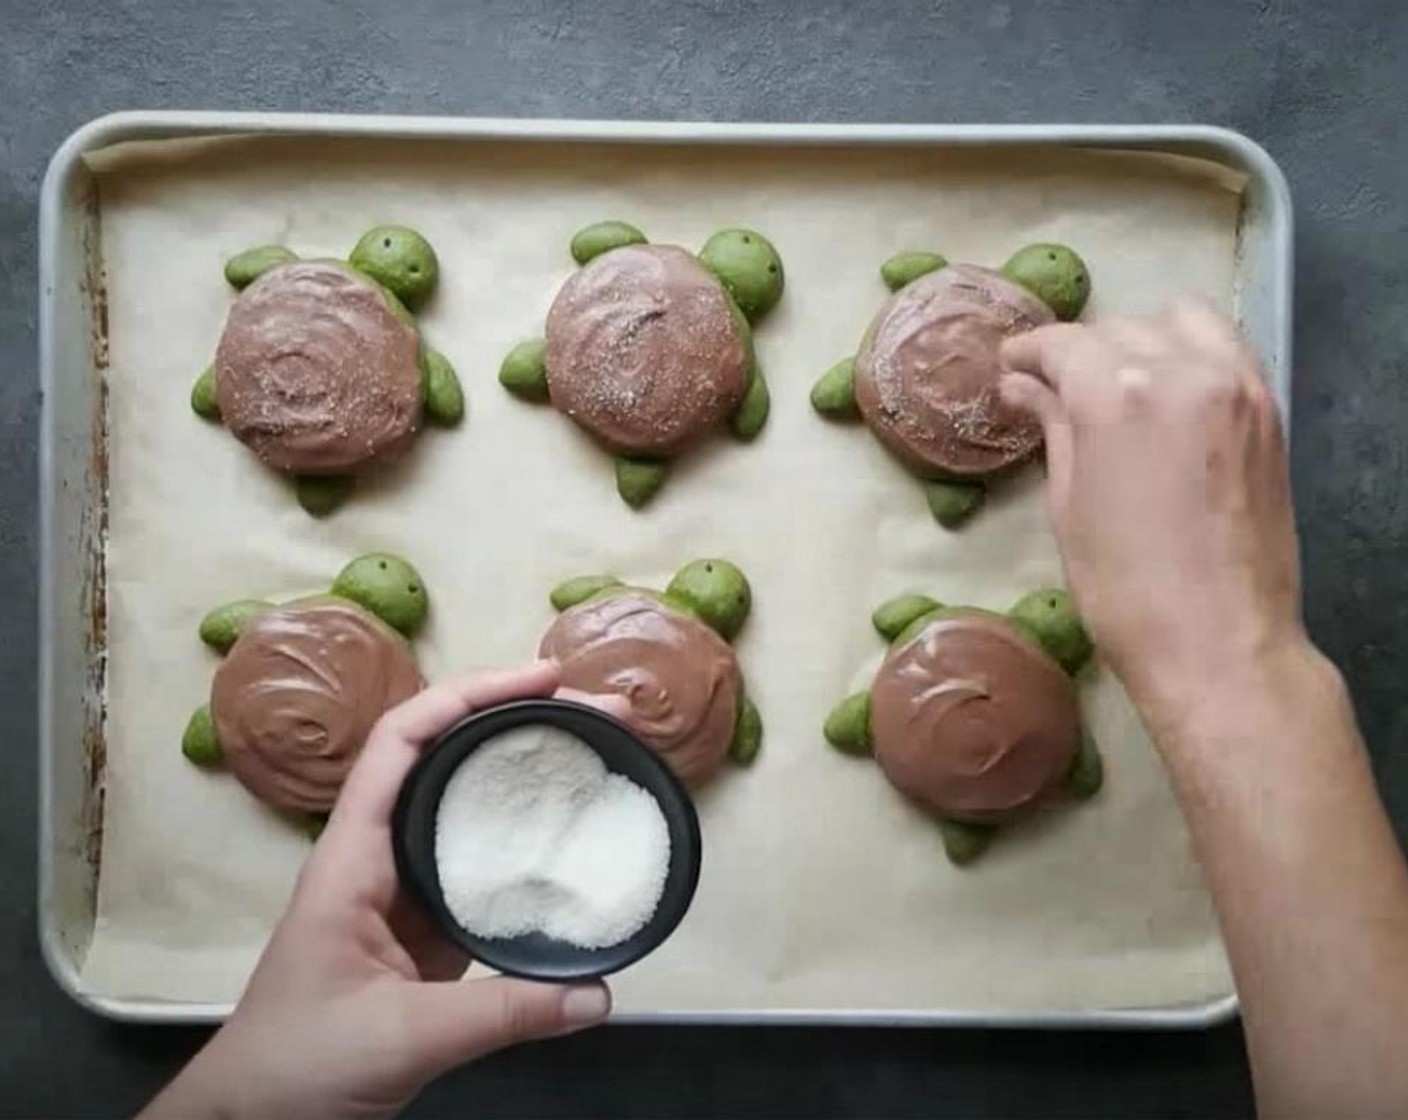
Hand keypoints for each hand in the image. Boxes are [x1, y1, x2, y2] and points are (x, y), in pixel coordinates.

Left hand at [145, 661, 616, 1119]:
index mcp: (354, 853)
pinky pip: (486, 862)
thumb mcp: (402, 1035)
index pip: (404, 741)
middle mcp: (383, 853)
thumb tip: (599, 995)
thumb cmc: (298, 1061)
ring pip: (469, 804)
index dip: (470, 696)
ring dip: (529, 772)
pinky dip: (533, 837)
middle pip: (447, 757)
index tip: (543, 682)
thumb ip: (502, 1013)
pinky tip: (576, 838)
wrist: (259, 1115)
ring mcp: (408, 888)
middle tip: (600, 713)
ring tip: (599, 753)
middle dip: (519, 721)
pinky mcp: (431, 927)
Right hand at [999, 303, 1302, 721]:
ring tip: (1118, 381)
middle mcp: (1180, 370)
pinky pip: (1225, 348)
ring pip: (1180, 322)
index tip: (1009, 367)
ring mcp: (1234, 385)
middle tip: (1053, 387)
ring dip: (1140, 338)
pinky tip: (1168, 392)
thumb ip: (1054, 428)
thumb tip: (1024, 385)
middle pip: (1119, 330)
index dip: (1028, 352)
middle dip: (1080, 352)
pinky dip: (1191, 352)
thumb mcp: (1068, 506)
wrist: (1221, 644)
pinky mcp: (1267, 410)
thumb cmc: (1123, 591)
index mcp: (1116, 396)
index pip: (1064, 345)